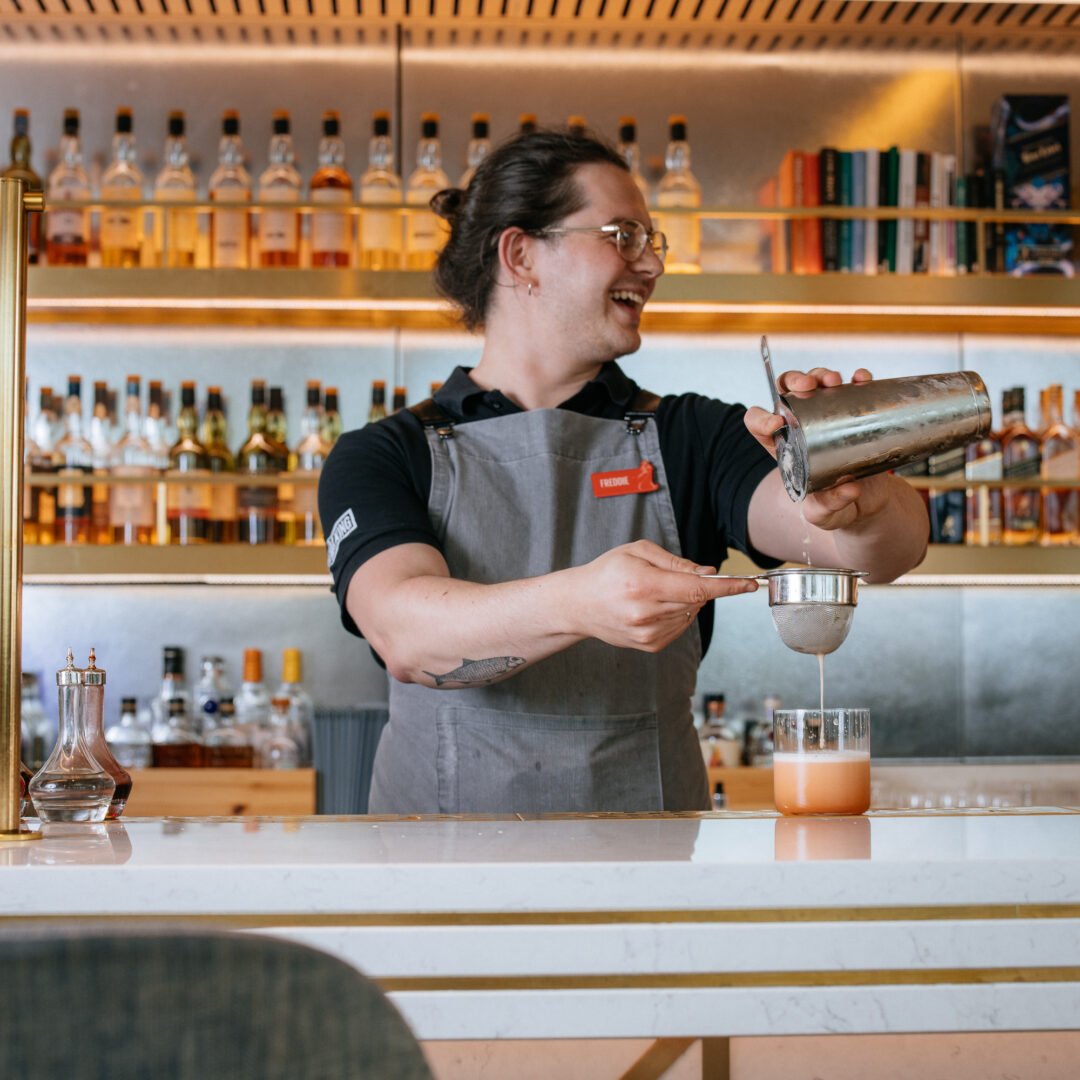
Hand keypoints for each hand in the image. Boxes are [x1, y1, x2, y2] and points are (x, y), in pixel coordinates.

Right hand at [567, 539, 757, 652]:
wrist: (579, 605)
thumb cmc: (607, 572)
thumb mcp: (637, 552)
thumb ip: (675, 562)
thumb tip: (708, 573)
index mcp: (642, 584)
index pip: (696, 588)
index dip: (727, 587)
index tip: (749, 584)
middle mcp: (646, 612)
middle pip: (696, 601)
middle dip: (699, 587)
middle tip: (676, 577)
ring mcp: (648, 633)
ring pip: (690, 614)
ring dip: (686, 601)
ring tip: (656, 592)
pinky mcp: (650, 646)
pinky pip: (680, 627)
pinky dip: (677, 614)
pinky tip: (654, 606)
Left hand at [745, 366, 877, 531]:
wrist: (866, 503)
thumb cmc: (835, 508)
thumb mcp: (825, 515)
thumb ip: (828, 506)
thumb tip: (848, 489)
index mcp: (783, 446)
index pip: (758, 424)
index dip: (760, 419)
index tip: (776, 425)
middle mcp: (802, 425)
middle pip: (787, 392)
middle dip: (794, 381)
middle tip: (808, 387)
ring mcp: (829, 414)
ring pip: (817, 383)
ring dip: (822, 375)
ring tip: (833, 382)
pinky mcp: (855, 412)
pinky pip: (853, 388)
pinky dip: (857, 379)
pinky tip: (861, 379)